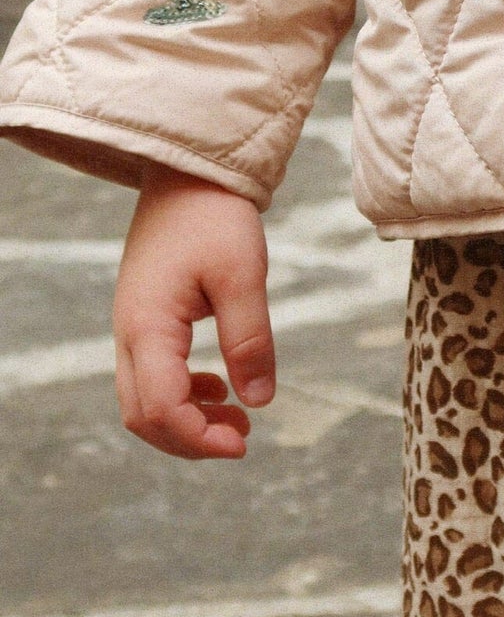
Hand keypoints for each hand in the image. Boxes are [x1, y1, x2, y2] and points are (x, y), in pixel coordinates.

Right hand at [113, 167, 274, 459]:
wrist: (188, 173)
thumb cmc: (215, 218)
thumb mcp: (243, 277)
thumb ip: (250, 341)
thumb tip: (259, 402)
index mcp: (148, 327)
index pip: (160, 408)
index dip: (199, 438)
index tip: (244, 443)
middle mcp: (130, 333)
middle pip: (143, 416)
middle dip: (190, 439)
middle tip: (243, 438)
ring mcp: (133, 327)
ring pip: (144, 400)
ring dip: (186, 420)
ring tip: (238, 418)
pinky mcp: (145, 319)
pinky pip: (152, 375)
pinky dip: (184, 394)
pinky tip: (221, 386)